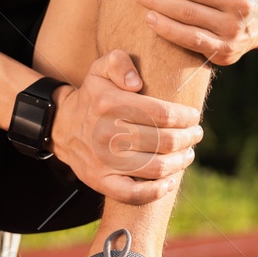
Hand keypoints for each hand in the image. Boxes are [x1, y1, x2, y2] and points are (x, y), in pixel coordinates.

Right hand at [47, 50, 202, 204]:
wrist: (62, 127)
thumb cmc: (94, 96)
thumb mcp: (101, 68)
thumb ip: (119, 62)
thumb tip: (136, 82)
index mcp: (110, 104)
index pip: (162, 114)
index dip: (185, 117)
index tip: (194, 117)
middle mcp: (106, 133)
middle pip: (164, 141)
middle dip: (188, 138)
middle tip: (196, 135)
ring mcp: (103, 160)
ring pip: (155, 167)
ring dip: (180, 162)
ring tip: (188, 154)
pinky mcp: (100, 181)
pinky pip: (133, 194)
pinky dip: (156, 191)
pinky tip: (170, 182)